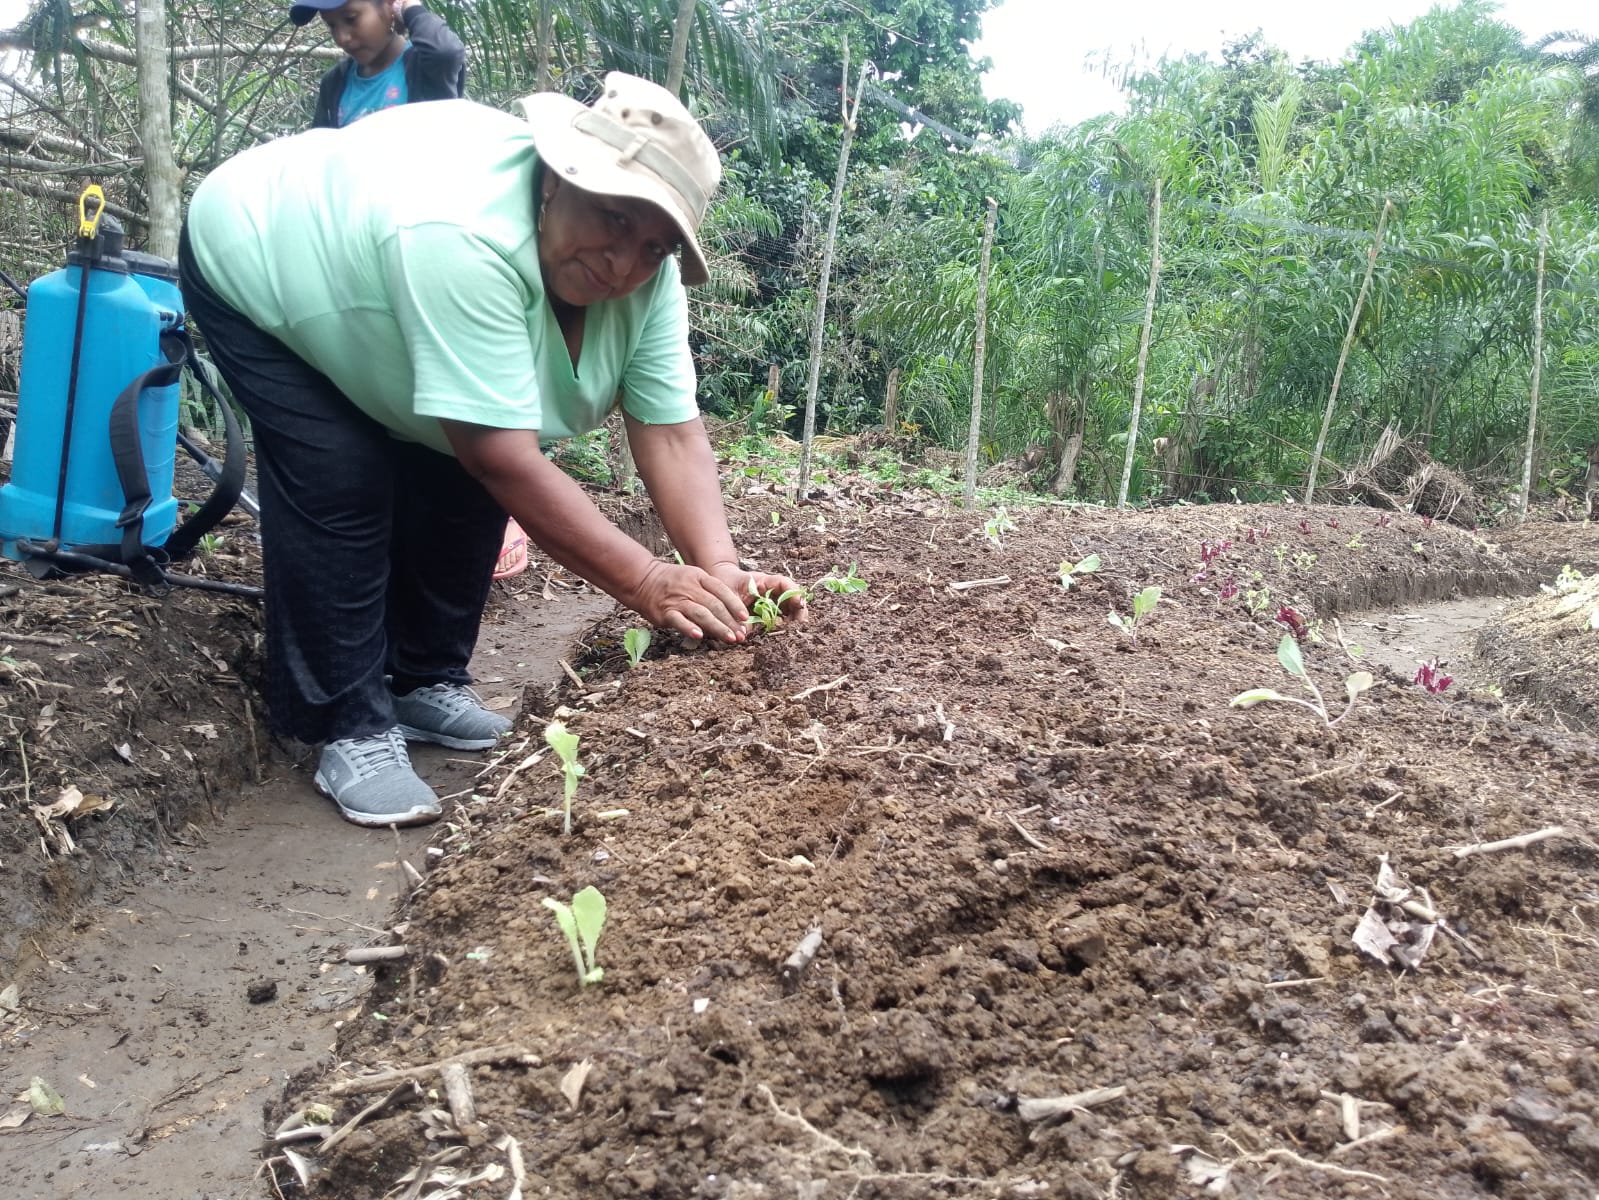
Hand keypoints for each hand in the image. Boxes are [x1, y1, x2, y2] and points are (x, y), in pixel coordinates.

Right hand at [631, 561, 754, 643]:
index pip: (722, 591)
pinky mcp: (665, 612)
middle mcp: (691, 588)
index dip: (735, 605)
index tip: (745, 618)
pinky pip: (679, 620)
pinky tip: (699, 636)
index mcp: (700, 578)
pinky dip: (689, 628)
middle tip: (741, 635)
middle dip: (730, 622)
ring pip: (701, 614)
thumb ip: (710, 593)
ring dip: (717, 627)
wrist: (643, 579)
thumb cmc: (672, 582)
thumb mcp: (693, 578)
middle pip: (715, 605)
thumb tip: (730, 615)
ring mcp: (678, 600)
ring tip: (729, 638)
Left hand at [707, 563, 809, 626]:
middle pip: (793, 597)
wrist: (718, 584)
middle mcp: (772, 590)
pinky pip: (781, 618)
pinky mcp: (769, 612)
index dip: (794, 592)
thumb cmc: (724, 585)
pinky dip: (784, 626)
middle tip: (799, 625)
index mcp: (763, 581)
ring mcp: (772, 601)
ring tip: (792, 632)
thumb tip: (743, 634)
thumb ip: (735, 614)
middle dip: (799, 611)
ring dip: (794, 620)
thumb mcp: (728, 598)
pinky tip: (783, 634)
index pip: (784, 583)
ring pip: (790, 609)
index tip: (799, 604)